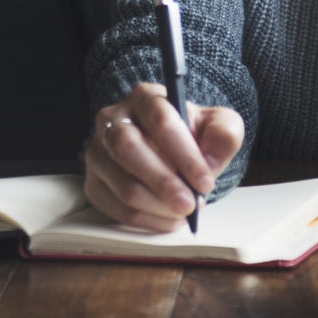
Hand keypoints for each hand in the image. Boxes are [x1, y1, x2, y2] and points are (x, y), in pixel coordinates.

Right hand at [84, 83, 243, 231]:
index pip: (160, 119)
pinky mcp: (93, 182)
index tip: (205, 182)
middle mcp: (113, 119)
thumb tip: (211, 159)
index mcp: (145, 97)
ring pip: (121, 183)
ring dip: (156, 205)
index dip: (184, 154)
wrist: (172, 152)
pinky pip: (114, 207)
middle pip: (129, 148)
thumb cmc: (194, 136)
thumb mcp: (218, 126)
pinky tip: (167, 220)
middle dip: (164, 182)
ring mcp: (97, 152)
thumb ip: (224, 134)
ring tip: (183, 212)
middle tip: (190, 204)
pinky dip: (145, 220)